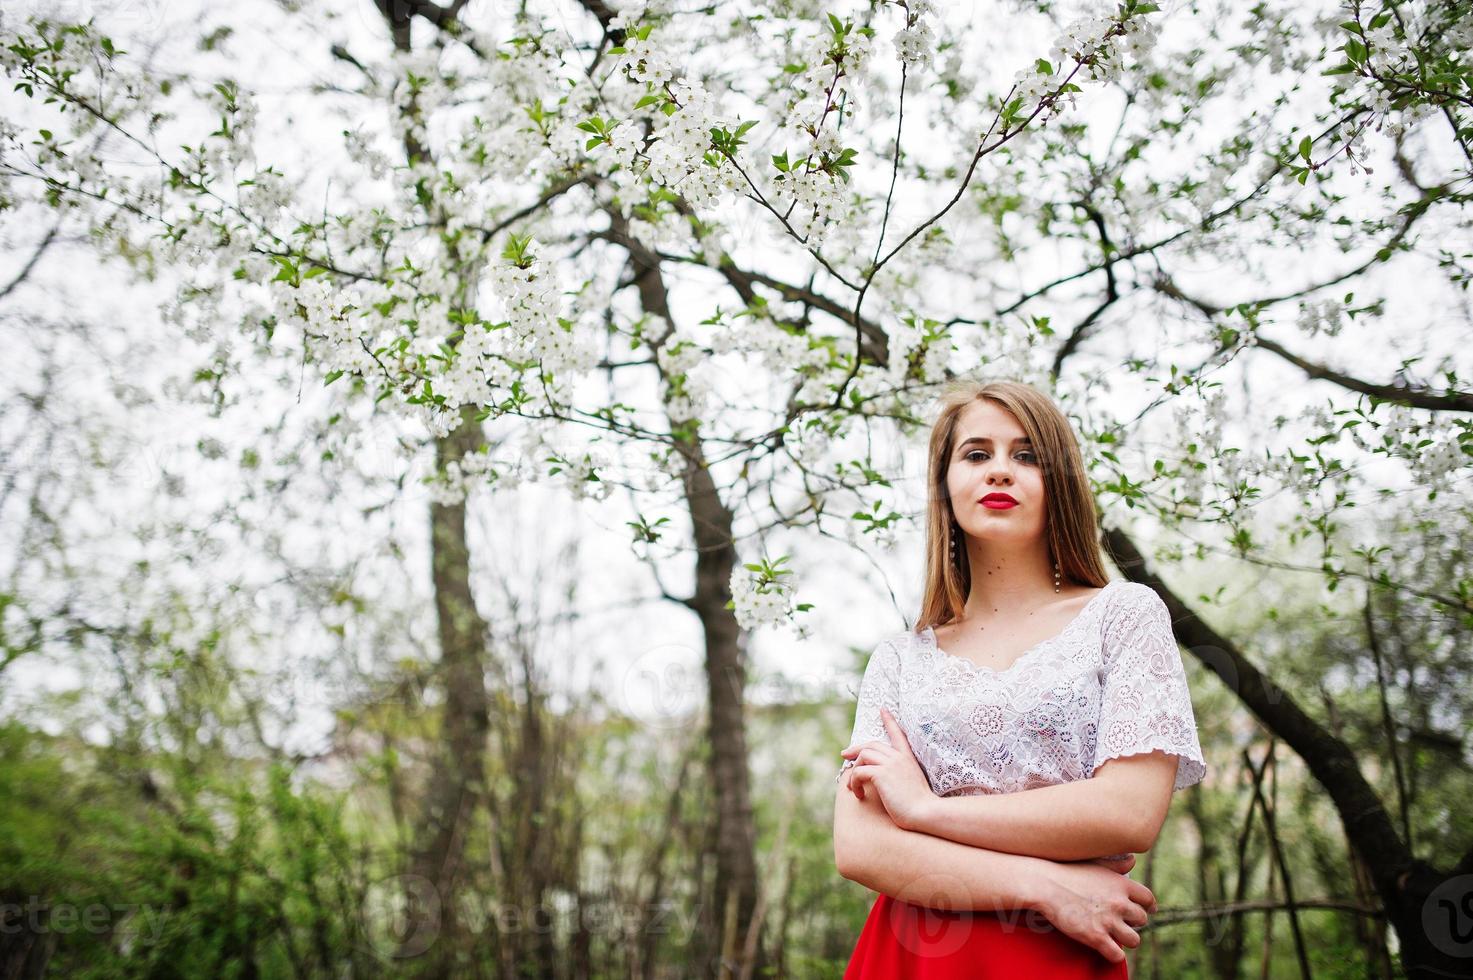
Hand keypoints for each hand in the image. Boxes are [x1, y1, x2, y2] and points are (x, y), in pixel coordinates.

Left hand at [839, 707, 936, 830]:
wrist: (926, 812)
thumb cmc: (920, 806)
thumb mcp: (911, 784)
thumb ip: (900, 776)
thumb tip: (883, 778)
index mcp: (908, 758)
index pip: (898, 734)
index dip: (889, 721)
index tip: (882, 709)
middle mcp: (899, 757)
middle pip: (872, 744)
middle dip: (856, 749)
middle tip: (844, 755)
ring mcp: (891, 764)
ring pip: (863, 755)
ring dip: (853, 771)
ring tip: (854, 787)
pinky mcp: (882, 774)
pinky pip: (858, 772)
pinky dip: (854, 782)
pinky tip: (859, 794)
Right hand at [1035, 858, 1155, 964]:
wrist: (1044, 884)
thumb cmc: (1067, 871)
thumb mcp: (1096, 863)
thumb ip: (1117, 864)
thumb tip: (1132, 859)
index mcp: (1121, 884)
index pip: (1148, 898)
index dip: (1148, 906)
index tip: (1146, 910)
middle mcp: (1119, 902)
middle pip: (1142, 919)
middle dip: (1133, 922)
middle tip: (1121, 922)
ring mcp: (1108, 921)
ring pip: (1134, 940)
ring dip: (1126, 939)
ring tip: (1116, 937)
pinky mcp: (1095, 937)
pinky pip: (1117, 955)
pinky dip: (1114, 955)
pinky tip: (1107, 949)